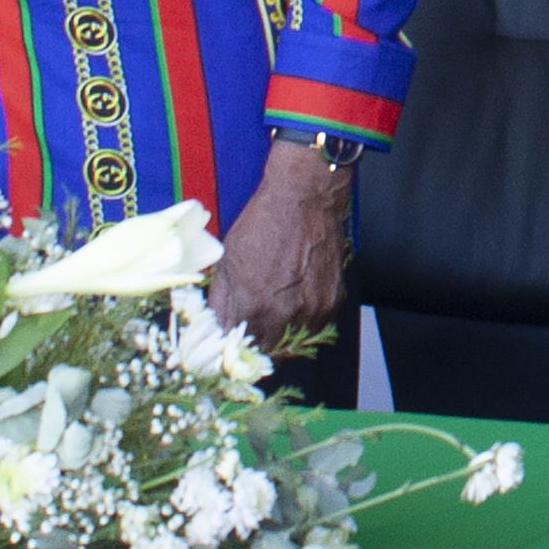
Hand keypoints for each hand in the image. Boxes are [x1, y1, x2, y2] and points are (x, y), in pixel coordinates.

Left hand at [209, 140, 353, 348]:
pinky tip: (295, 299)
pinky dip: (303, 320)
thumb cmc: (264, 223)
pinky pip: (315, 326)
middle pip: (267, 351)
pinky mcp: (334, 300)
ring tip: (275, 311)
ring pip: (293, 341)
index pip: (237, 350)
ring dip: (281, 334)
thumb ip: (220, 302)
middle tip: (251, 328)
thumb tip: (215, 329)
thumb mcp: (228, 261)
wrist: (305, 197)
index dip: (231, 348)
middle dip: (256, 343)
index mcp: (254, 305)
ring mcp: (314, 309)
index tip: (228, 345)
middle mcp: (286, 314)